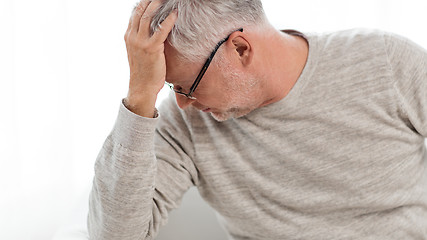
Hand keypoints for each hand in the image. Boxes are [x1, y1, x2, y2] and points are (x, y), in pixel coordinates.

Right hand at [123, 0, 176, 116]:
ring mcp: (141, 42)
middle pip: (140, 11)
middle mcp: (132, 37)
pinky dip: (168, 20)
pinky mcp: (151, 48)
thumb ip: (142, 40)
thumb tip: (152, 31)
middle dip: (150, 0)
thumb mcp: (138, 53)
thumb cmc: (144, 72)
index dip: (143, 3)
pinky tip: (175, 13)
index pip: (134, 14)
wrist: (142, 87)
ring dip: (158, 5)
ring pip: (148, 16)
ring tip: (167, 0)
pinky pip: (160, 30)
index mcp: (128, 37)